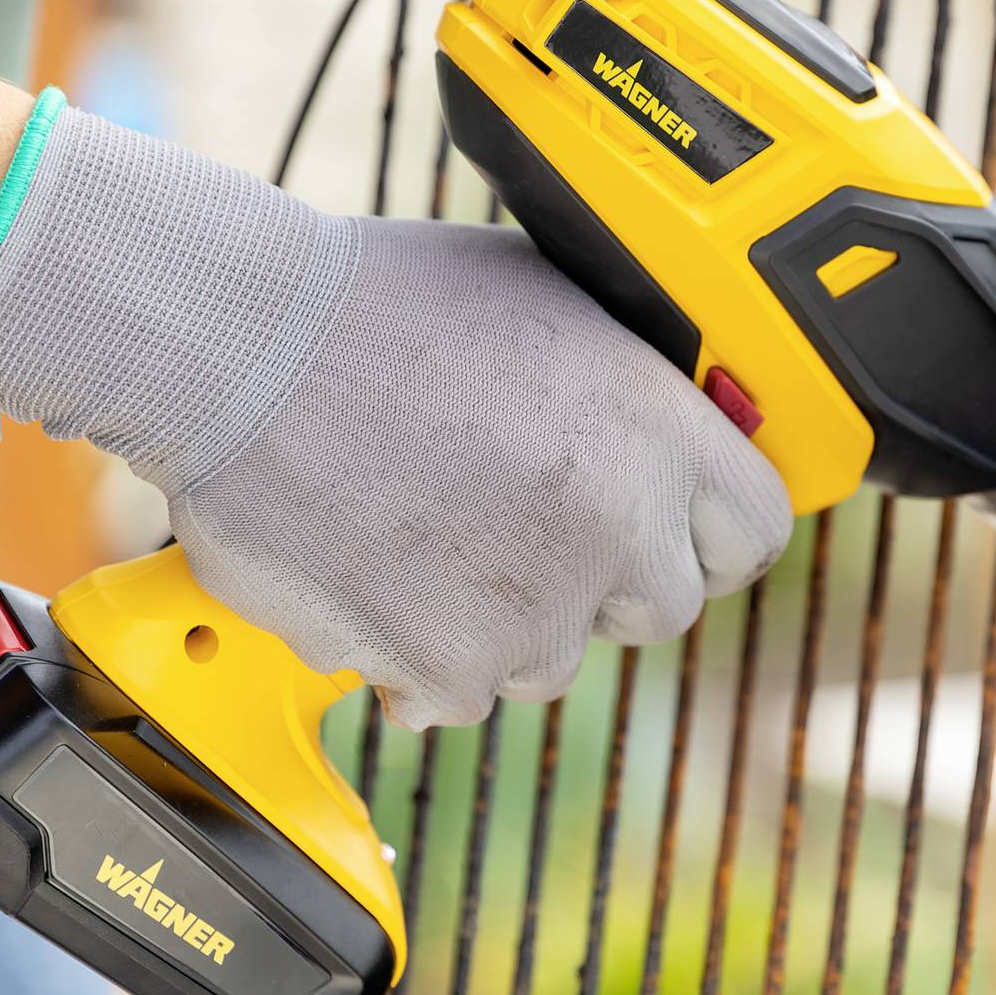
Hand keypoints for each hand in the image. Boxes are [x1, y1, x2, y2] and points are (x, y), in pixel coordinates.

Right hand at [0, 104, 792, 728]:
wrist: (237, 350)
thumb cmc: (377, 305)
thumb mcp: (546, 300)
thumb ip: (623, 382)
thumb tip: (662, 421)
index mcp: (656, 431)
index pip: (757, 530)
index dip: (707, 526)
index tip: (670, 524)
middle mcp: (614, 531)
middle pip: (663, 607)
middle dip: (603, 577)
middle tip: (520, 519)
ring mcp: (533, 612)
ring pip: (552, 656)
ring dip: (504, 615)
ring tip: (422, 522)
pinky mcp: (443, 670)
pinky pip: (454, 694)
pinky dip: (415, 654)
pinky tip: (373, 567)